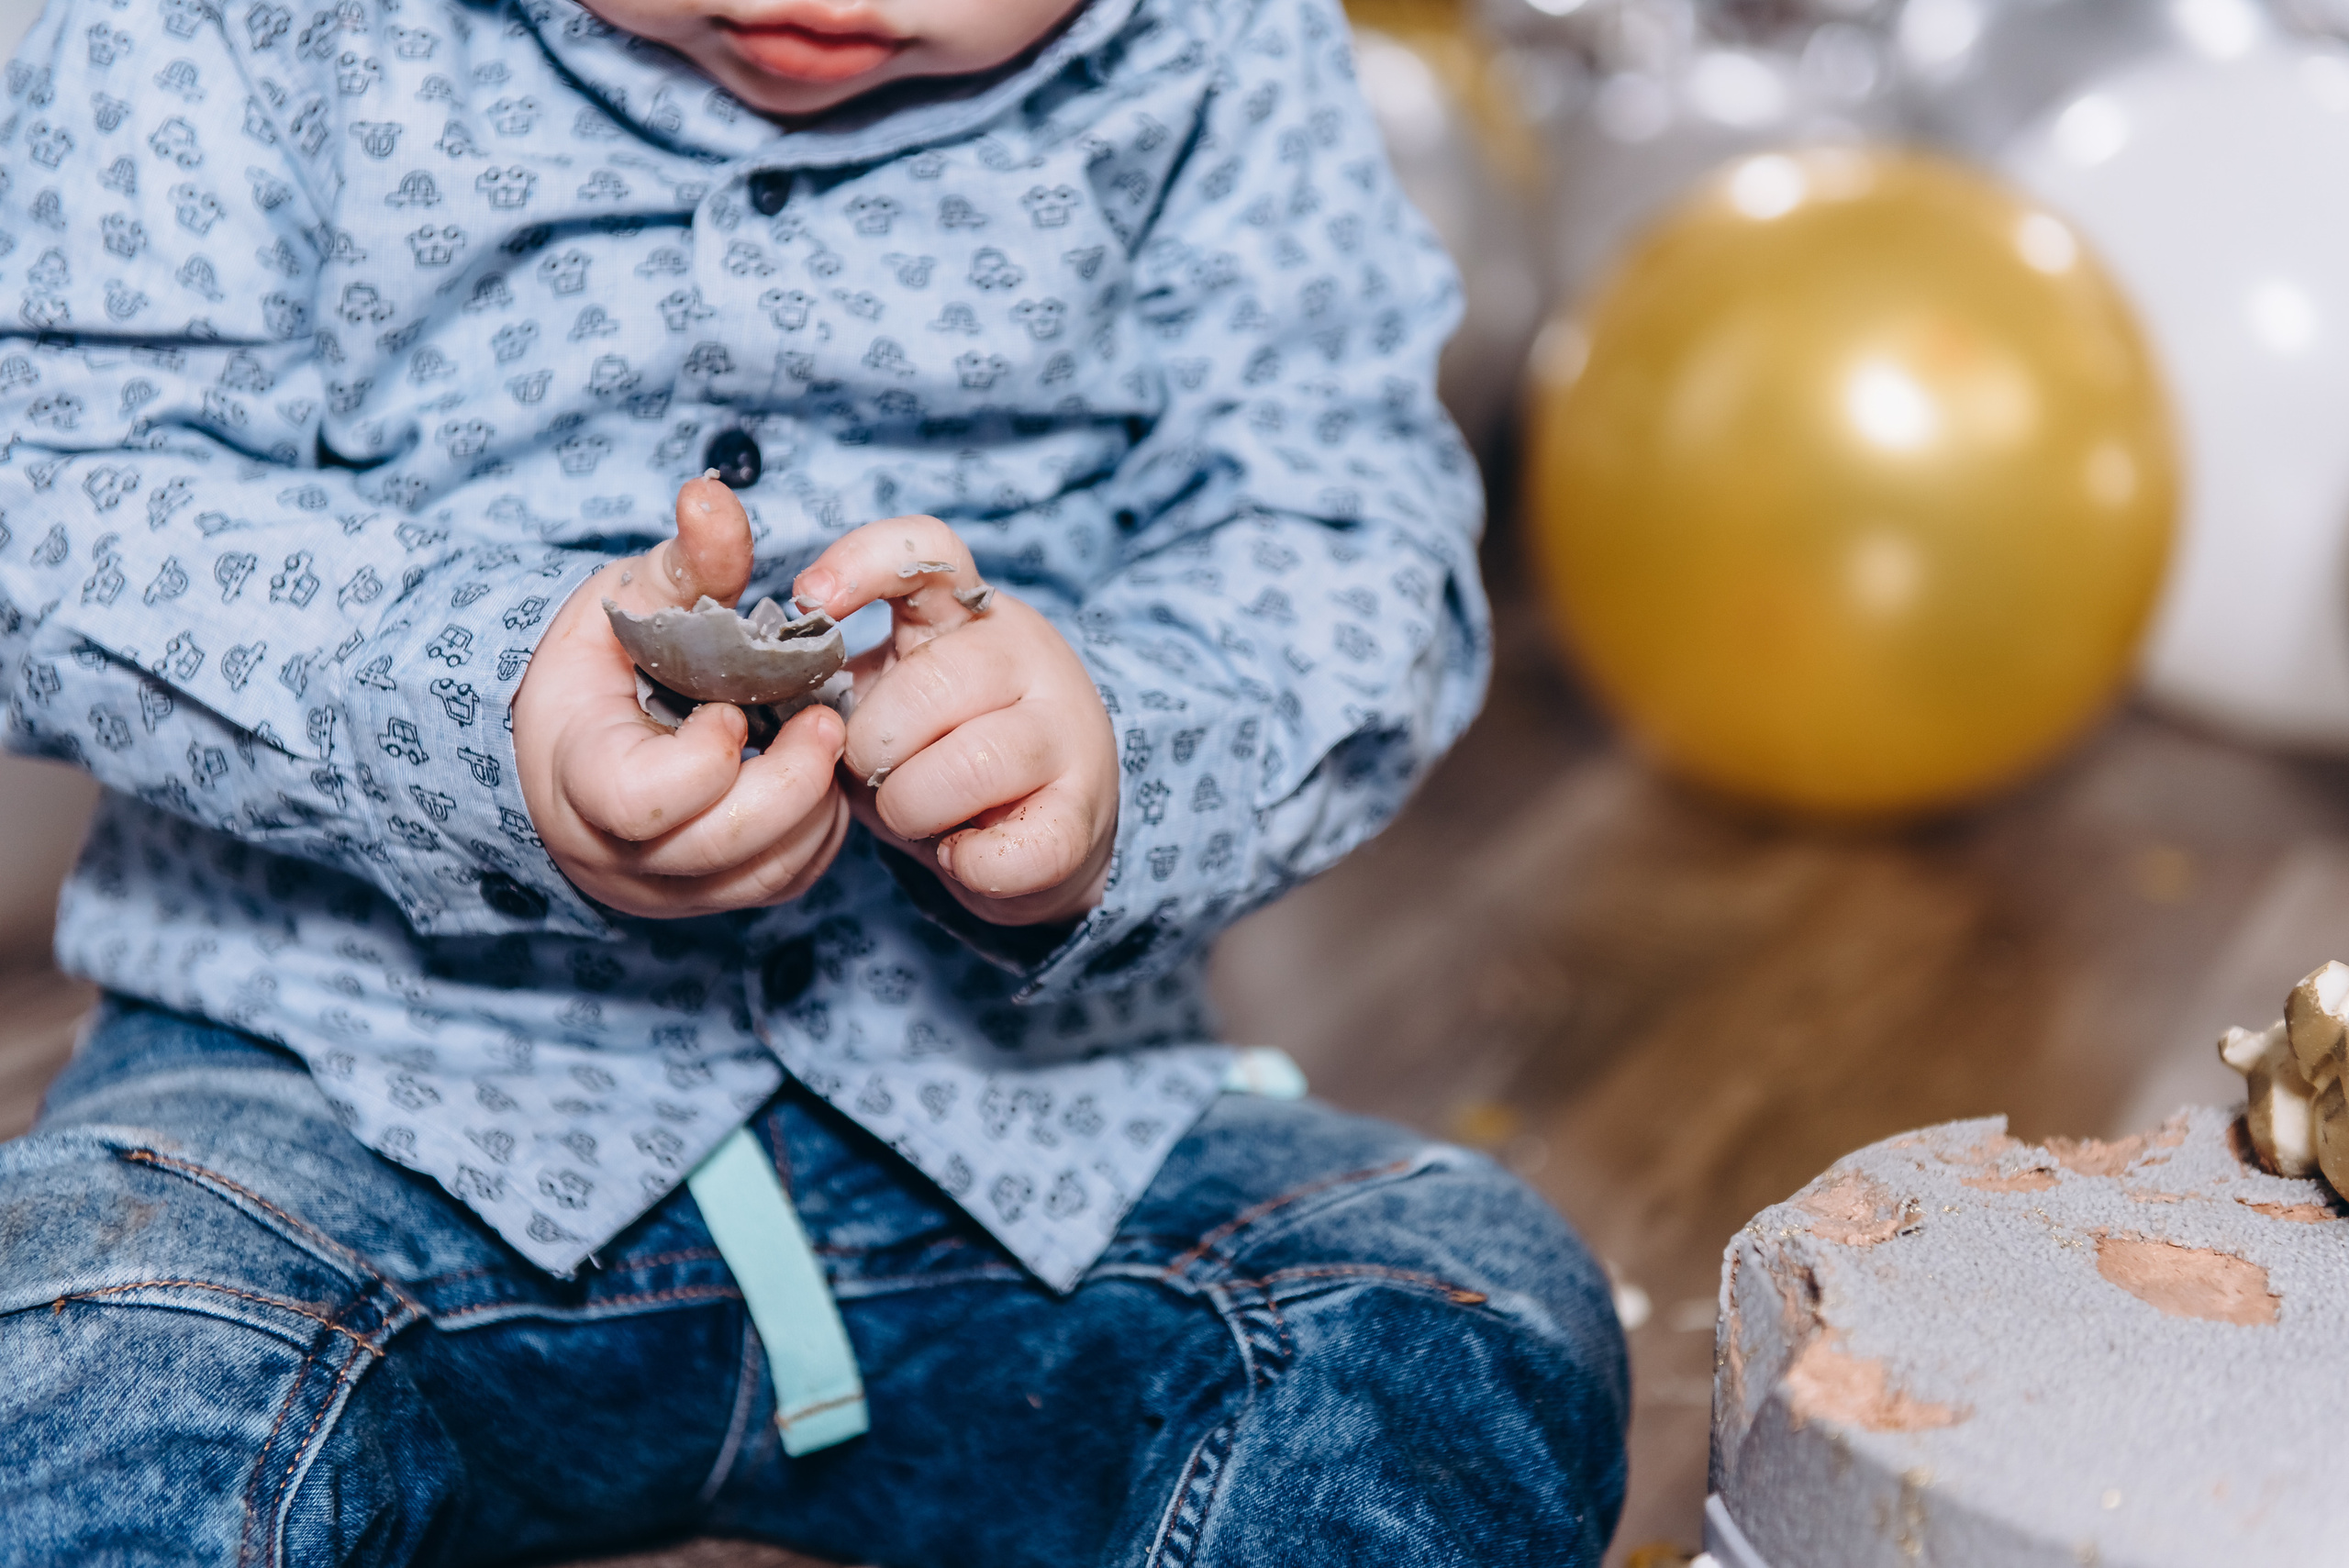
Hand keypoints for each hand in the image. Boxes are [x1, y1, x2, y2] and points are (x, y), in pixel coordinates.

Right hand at [513, 476, 849, 918]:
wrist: (581, 734)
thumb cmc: (605, 659)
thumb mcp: (635, 598)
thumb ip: (686, 557)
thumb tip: (711, 493)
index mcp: (578, 778)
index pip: (642, 803)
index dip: (703, 760)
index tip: (731, 707)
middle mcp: (615, 855)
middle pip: (718, 848)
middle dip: (788, 781)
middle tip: (827, 721)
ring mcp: (665, 888)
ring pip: (763, 874)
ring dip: (812, 805)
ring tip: (822, 738)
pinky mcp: (713, 899)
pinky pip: (784, 881)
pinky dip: (816, 830)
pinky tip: (815, 774)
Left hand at [794, 515, 1117, 926]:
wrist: (1041, 831)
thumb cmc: (939, 755)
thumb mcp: (885, 699)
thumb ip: (833, 678)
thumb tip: (760, 676)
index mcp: (964, 613)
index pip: (926, 551)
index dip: (863, 563)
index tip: (810, 598)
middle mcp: (1025, 654)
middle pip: (929, 688)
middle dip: (872, 750)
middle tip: (874, 772)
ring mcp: (1065, 730)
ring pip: (969, 766)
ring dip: (915, 808)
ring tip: (917, 814)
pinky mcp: (1083, 813)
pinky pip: (1009, 850)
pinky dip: (969, 865)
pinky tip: (963, 854)